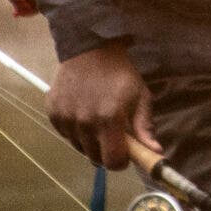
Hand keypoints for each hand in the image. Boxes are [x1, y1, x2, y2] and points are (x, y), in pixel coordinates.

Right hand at [47, 42, 162, 171]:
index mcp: (109, 119)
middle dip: (106, 152)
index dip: (121, 161)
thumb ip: (145, 128)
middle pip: (95, 158)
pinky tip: (82, 115)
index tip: (125, 153)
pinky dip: (74, 132)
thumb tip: (157, 153)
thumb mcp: (140, 98)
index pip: (113, 161)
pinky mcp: (53, 112)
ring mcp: (66, 118)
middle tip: (111, 136)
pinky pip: (65, 135)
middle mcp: (84, 122)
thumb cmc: (120, 74)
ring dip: (89, 142)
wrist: (90, 49)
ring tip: (96, 123)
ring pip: (79, 147)